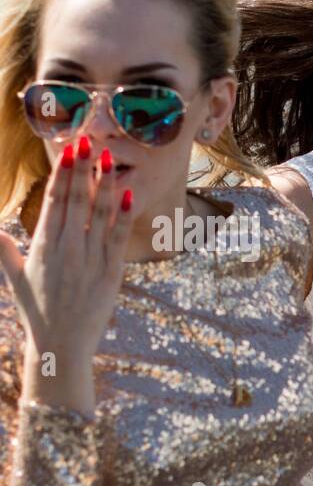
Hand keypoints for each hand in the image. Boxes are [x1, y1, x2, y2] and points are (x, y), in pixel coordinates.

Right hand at [0, 136, 134, 370]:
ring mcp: (90, 259)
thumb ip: (2, 249)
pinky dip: (123, 214)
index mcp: (42, 245)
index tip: (68, 150)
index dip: (61, 173)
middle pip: (76, 200)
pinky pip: (118, 238)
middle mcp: (66, 248)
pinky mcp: (111, 273)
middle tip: (89, 141)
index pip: (53, 201)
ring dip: (105, 184)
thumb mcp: (13, 277)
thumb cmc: (36, 311)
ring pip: (99, 214)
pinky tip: (128, 193)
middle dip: (83, 169)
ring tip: (110, 159)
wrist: (60, 344)